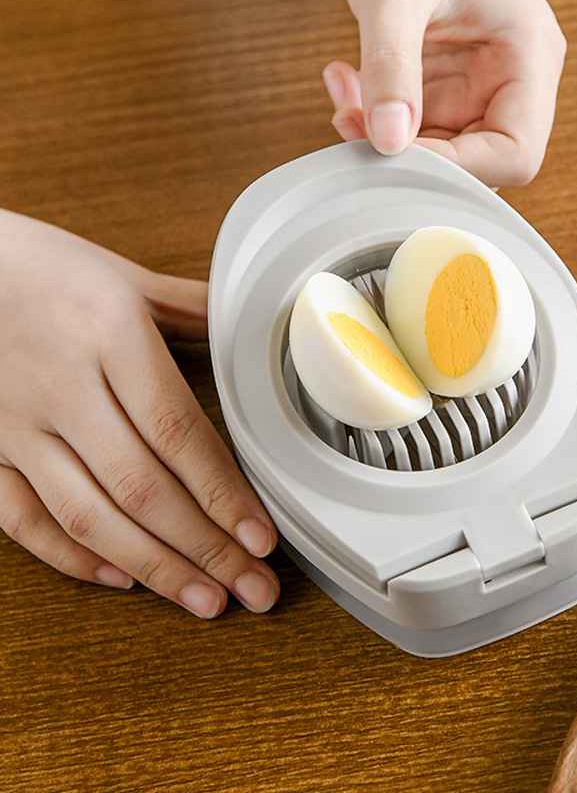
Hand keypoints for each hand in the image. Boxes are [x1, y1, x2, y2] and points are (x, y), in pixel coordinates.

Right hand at [0, 209, 278, 617]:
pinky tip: (121, 578)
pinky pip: (21, 519)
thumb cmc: (35, 266)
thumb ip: (189, 308)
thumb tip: (248, 330)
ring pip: (88, 515)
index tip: (261, 538)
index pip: (179, 433)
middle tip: (254, 589)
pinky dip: (72, 556)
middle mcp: (61, 387)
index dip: (224, 494)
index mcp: (108, 336)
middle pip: (143, 488)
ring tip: (205, 600)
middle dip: (205, 548)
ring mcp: (12, 424)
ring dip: (153, 568)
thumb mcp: (120, 274)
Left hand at [323, 0, 566, 187]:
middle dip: (409, 158)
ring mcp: (474, 89)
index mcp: (530, 59)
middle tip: (357, 128)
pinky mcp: (441, 91)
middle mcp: (508, 82)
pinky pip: (410, 132)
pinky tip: (346, 85)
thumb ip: (391, 64)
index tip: (399, 156)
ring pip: (435, 156)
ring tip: (345, 98)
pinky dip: (372, 121)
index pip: (514, 154)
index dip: (458, 170)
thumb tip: (387, 140)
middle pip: (473, 164)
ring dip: (382, 142)